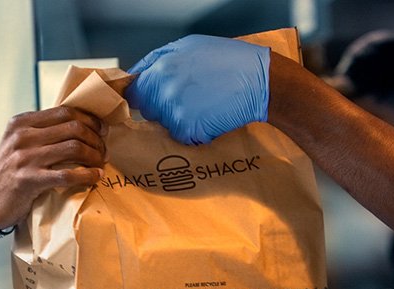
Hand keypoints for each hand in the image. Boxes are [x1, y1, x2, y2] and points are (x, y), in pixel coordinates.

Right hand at [0, 106, 106, 228]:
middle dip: (96, 139)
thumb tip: (77, 127)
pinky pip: (67, 174)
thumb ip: (41, 133)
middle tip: (103, 151)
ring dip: (95, 156)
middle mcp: (23, 136)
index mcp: (22, 122)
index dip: (90, 120)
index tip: (101, 131)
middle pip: (74, 127)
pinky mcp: (29, 180)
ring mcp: (25, 157)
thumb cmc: (7, 174)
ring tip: (100, 164)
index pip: (65, 111)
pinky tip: (95, 177)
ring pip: (74, 148)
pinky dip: (87, 175)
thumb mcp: (17, 144)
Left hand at [125, 35, 269, 144]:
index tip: (151, 98)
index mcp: (160, 68)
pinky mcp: (187, 130)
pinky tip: (209, 117)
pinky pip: (181, 136)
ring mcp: (174, 112)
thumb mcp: (189, 46)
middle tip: (187, 99)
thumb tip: (138, 75)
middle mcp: (163, 91)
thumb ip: (158, 60)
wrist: (259, 82)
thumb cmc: (228, 60)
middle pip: (148, 110)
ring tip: (202, 106)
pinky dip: (193, 131)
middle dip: (161, 107)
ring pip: (165, 124)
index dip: (142, 96)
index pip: (134, 92)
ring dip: (179, 120)